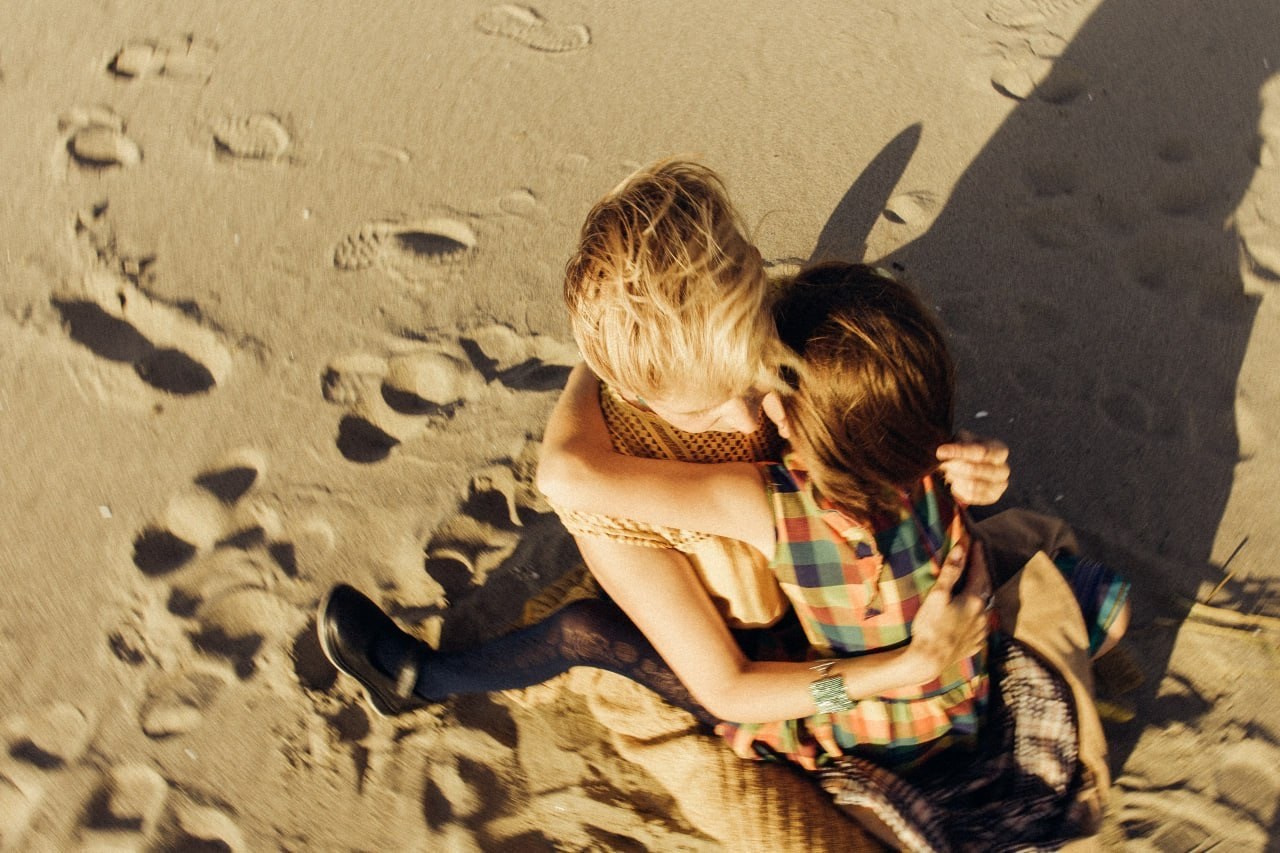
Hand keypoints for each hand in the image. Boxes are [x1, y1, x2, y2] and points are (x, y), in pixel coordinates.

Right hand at [907, 542, 991, 679]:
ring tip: (975, 586)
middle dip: (982, 573)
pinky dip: (979, 614)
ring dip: (982, 594)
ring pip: (986, 607)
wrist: (929, 660)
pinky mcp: (975, 644)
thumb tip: (961, 549)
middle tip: (977, 560)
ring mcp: (980, 631)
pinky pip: (982, 624)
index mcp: (974, 600)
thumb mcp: (937, 595)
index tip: (976, 542)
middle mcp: (982, 615)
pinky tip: (973, 615)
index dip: (977, 556)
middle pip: (986, 588)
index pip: (979, 572)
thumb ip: (951, 572)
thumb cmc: (930, 626)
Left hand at [936, 431, 1009, 505]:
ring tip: (950, 473)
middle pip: (976, 470)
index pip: (980, 452)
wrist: (970, 465)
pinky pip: (971, 497)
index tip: (940, 452)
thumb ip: (956, 444)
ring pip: (973, 486)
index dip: (959, 452)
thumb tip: (942, 452)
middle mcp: (1004, 469)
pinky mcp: (992, 498)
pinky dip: (958, 490)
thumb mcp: (962, 440)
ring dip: (956, 479)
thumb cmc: (967, 449)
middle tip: (945, 464)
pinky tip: (955, 483)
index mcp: (999, 451)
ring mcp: (1000, 486)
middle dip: (955, 467)